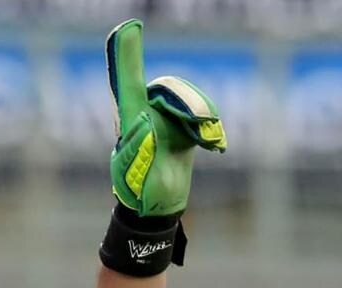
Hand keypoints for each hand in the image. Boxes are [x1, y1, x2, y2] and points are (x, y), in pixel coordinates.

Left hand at [107, 19, 226, 216]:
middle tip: (202, 128)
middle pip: (169, 88)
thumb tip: (142, 118)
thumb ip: (138, 144)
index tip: (128, 28)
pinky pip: (203, 113)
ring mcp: (165, 117)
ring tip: (208, 142)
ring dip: (201, 117)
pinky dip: (211, 128)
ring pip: (189, 99)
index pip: (128, 82)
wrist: (157, 205)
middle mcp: (145, 111)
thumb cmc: (139, 190)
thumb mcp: (134, 170)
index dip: (127, 56)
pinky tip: (214, 146)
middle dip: (187, 103)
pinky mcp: (183, 125)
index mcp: (128, 120)